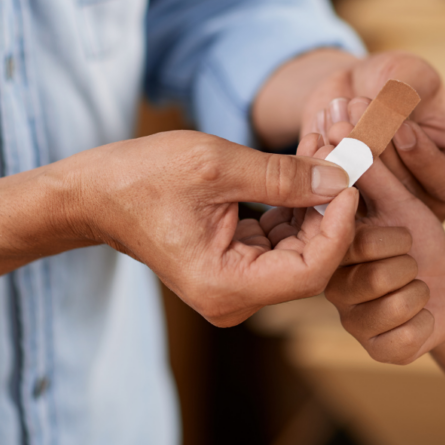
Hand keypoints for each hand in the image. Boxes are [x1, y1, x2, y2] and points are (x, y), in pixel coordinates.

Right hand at [0, 130, 357, 326]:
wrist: (95, 194)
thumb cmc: (141, 179)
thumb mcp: (216, 166)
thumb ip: (282, 176)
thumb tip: (339, 177)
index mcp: (226, 286)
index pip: (311, 270)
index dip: (340, 227)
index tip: (350, 181)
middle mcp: (236, 297)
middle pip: (312, 260)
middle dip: (332, 207)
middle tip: (345, 154)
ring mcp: (238, 284)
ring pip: (301, 246)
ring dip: (317, 198)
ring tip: (326, 147)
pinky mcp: (239, 264)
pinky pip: (282, 238)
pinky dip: (297, 202)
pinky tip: (307, 161)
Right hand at [261, 129, 444, 363]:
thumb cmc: (417, 238)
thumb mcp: (399, 200)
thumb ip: (370, 169)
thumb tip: (340, 124)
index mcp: (331, 249)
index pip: (344, 241)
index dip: (376, 236)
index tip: (403, 232)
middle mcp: (333, 287)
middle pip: (370, 274)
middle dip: (407, 259)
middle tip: (411, 254)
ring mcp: (353, 321)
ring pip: (390, 306)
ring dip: (419, 289)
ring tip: (417, 282)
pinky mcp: (378, 348)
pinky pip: (403, 340)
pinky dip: (425, 323)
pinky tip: (422, 314)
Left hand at [303, 51, 444, 220]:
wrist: (353, 92)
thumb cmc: (396, 81)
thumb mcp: (412, 74)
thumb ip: (409, 91)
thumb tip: (390, 112)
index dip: (423, 155)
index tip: (401, 127)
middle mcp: (429, 204)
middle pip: (404, 191)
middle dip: (378, 147)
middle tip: (357, 105)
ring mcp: (387, 213)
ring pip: (367, 196)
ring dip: (348, 153)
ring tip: (337, 113)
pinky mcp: (348, 211)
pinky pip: (333, 198)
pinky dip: (324, 162)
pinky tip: (319, 132)